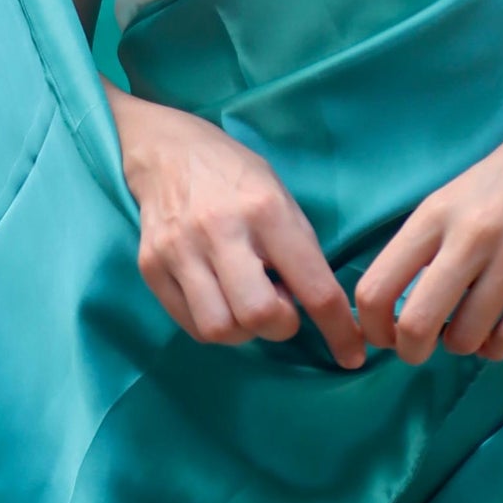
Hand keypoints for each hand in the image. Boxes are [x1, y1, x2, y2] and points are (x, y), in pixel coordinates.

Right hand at [105, 83, 365, 368]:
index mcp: (266, 210)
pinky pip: (190, 324)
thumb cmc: (236, 177)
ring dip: (243, 330)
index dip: (338, 329)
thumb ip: (298, 250)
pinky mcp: (151, 266)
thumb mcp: (281, 198)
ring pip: (220, 329)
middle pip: (259, 316)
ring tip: (244, 300)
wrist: (167, 149)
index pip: (312, 287)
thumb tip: (318, 309)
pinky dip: (214, 324)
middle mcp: (221, 230)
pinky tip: (219, 297)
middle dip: (279, 325)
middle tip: (279, 304)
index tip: (351, 353)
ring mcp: (180, 250)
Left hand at [355, 101, 502, 364]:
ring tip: (470, 327)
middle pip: (417, 323)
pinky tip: (497, 330)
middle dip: (412, 351)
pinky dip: (497, 347)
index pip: (376, 287)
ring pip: (467, 337)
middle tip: (420, 350)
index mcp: (434, 214)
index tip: (384, 336)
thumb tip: (393, 309)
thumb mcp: (452, 197)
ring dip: (463, 345)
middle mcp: (471, 233)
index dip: (371, 327)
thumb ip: (423, 246)